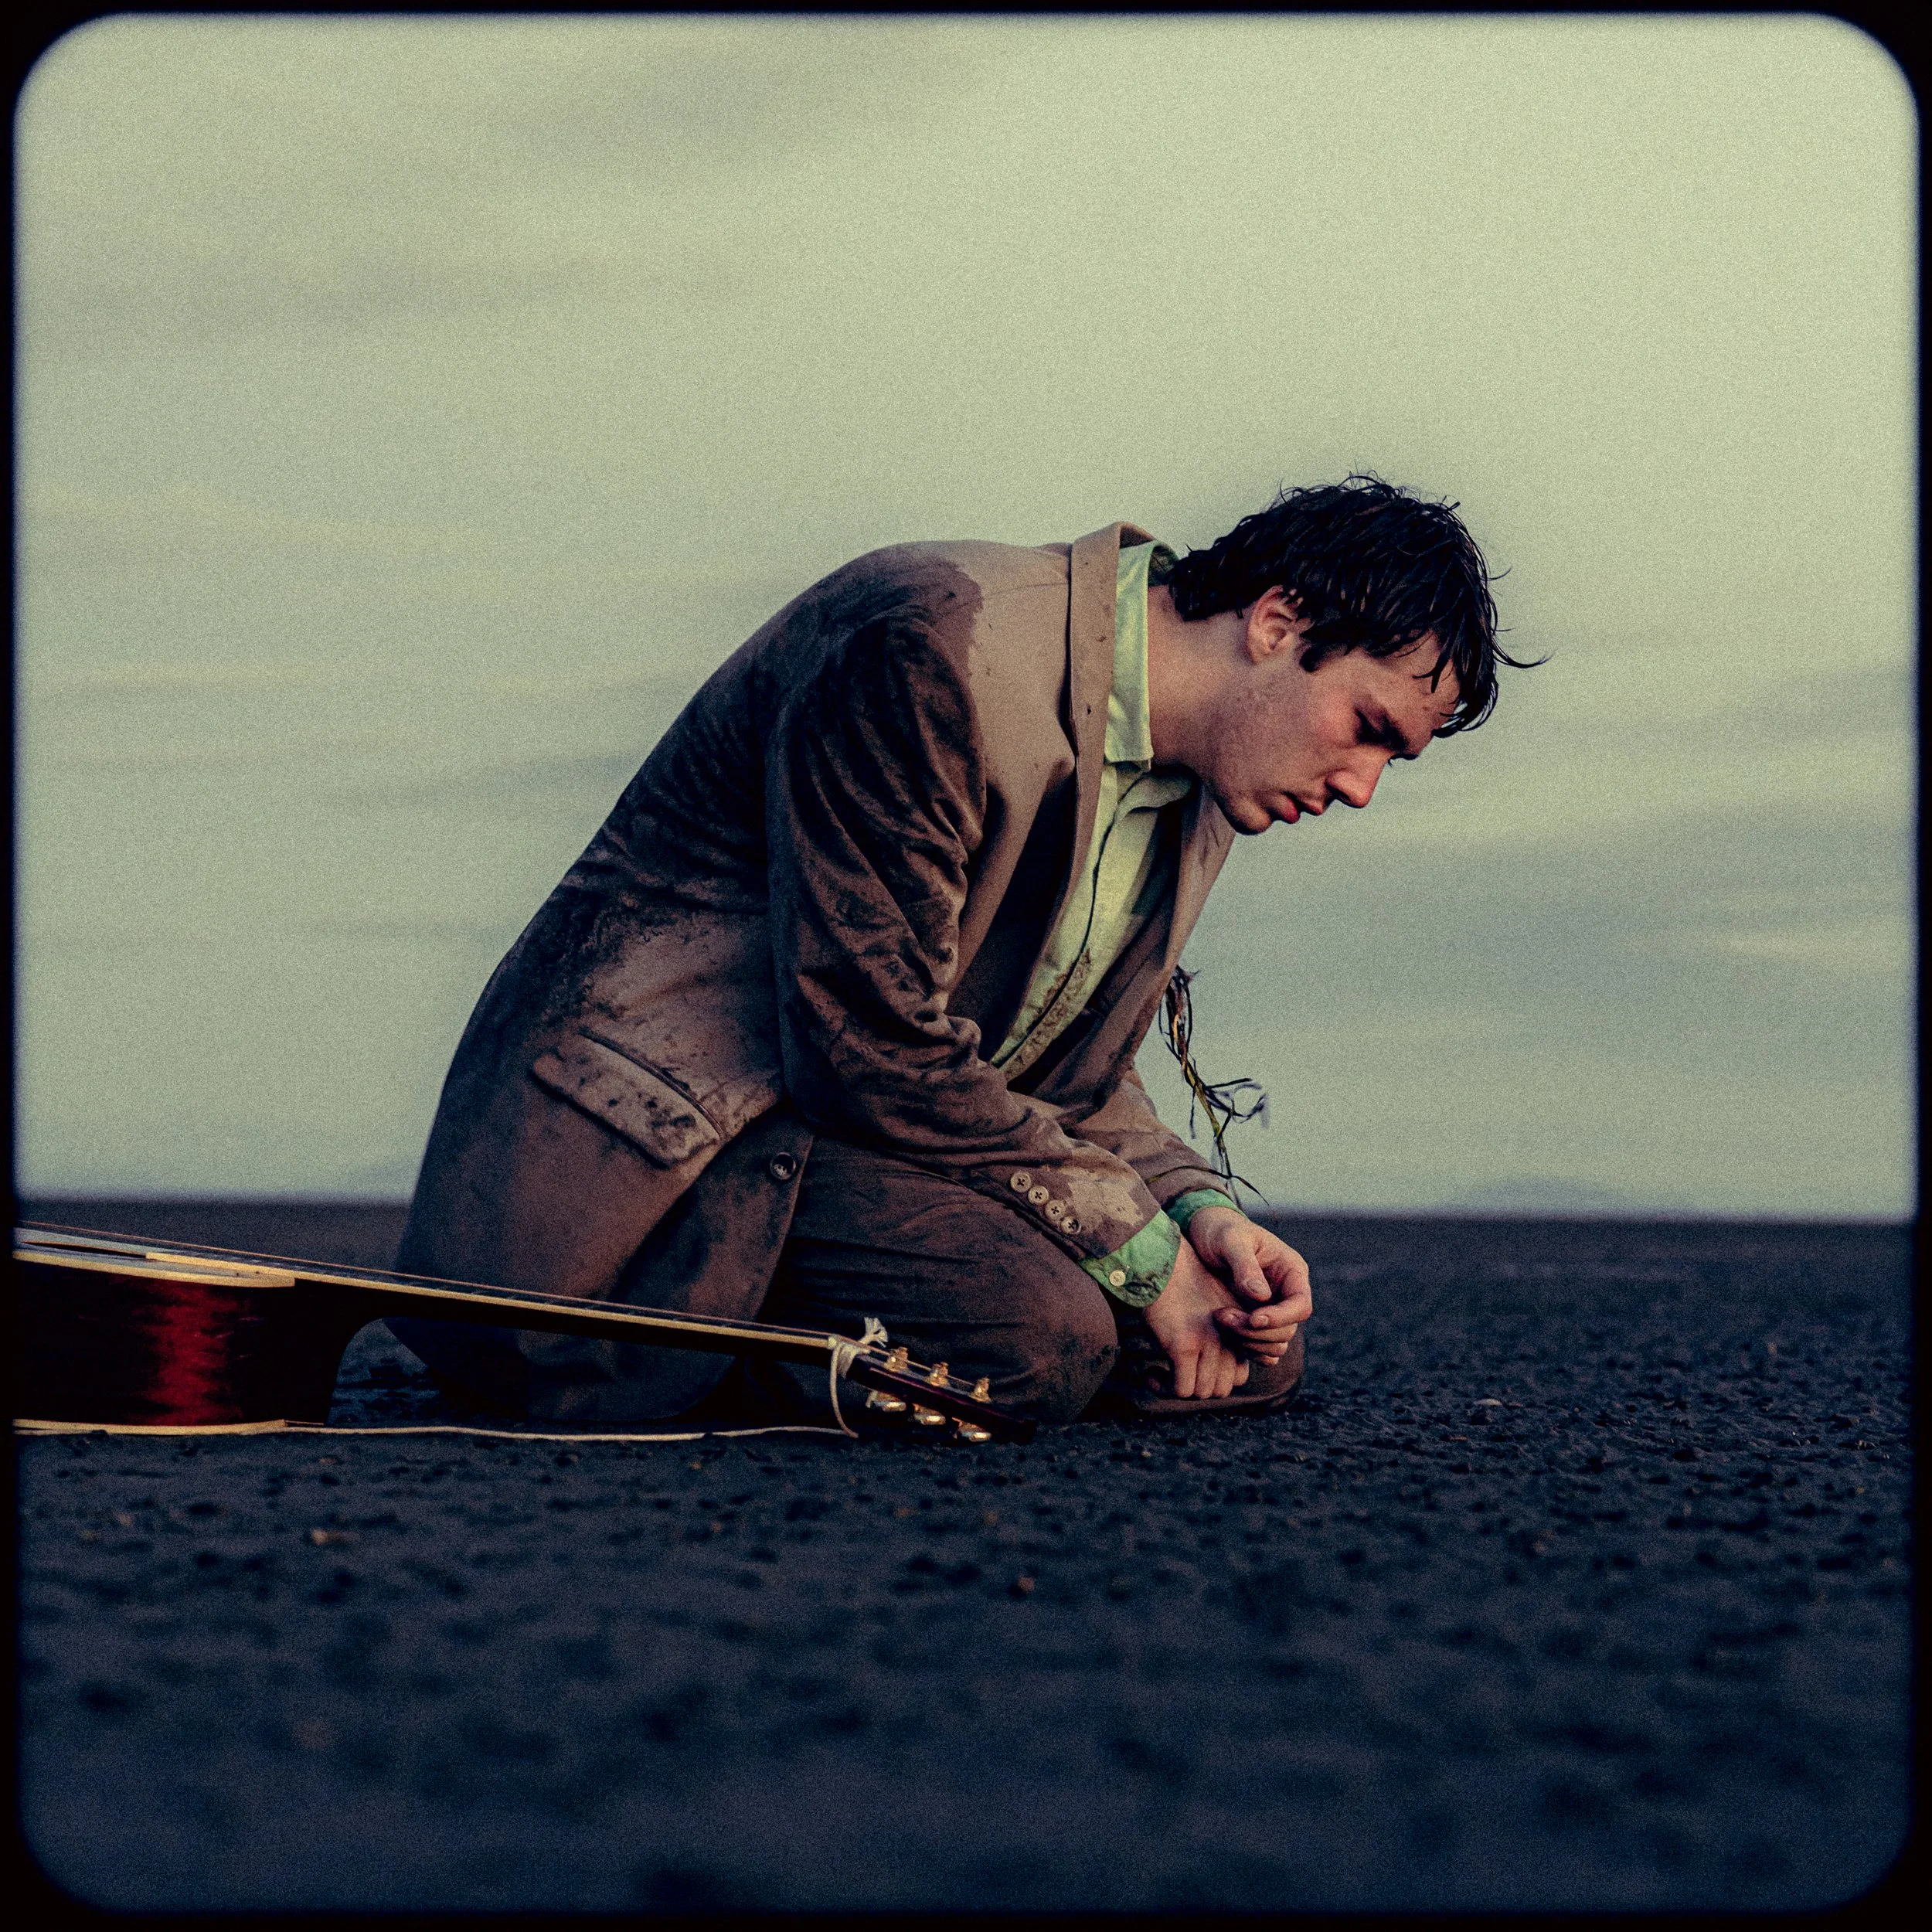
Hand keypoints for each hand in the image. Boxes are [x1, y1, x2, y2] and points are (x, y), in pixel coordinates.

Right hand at [1142, 1239, 1252, 1399]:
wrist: (1164, 1260)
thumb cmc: (1184, 1279)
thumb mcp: (1216, 1303)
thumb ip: (1223, 1333)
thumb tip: (1212, 1364)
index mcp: (1240, 1330)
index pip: (1239, 1376)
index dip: (1215, 1379)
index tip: (1192, 1371)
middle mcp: (1231, 1339)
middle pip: (1222, 1389)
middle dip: (1198, 1387)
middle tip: (1177, 1375)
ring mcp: (1209, 1344)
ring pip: (1202, 1393)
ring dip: (1180, 1389)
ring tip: (1162, 1375)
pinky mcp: (1184, 1346)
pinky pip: (1181, 1389)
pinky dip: (1164, 1388)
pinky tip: (1151, 1375)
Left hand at [1183, 1205, 1312, 1366]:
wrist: (1202, 1234)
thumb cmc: (1219, 1230)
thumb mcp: (1230, 1241)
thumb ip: (1245, 1266)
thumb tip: (1263, 1296)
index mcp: (1290, 1270)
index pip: (1301, 1305)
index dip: (1281, 1317)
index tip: (1253, 1318)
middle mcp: (1285, 1293)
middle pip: (1287, 1329)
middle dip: (1257, 1330)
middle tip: (1223, 1317)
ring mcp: (1271, 1310)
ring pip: (1275, 1343)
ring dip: (1249, 1341)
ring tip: (1220, 1319)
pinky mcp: (1255, 1322)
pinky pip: (1262, 1348)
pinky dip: (1247, 1349)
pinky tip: (1226, 1335)